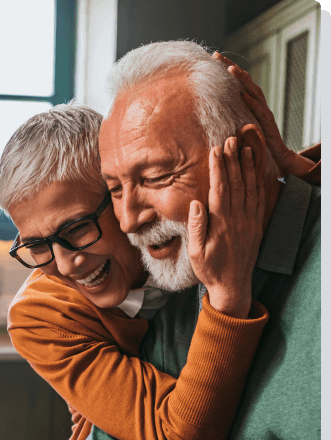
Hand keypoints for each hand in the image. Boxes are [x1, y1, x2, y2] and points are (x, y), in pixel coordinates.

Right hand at [188, 138, 264, 317]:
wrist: (232, 287)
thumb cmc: (210, 270)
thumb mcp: (195, 252)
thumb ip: (196, 226)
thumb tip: (196, 203)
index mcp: (221, 225)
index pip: (220, 190)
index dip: (219, 168)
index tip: (216, 150)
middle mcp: (237, 220)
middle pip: (236, 184)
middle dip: (233, 160)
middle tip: (230, 139)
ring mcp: (249, 222)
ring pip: (249, 188)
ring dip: (247, 167)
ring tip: (244, 147)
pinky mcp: (256, 226)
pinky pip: (259, 199)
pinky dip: (258, 182)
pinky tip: (255, 170)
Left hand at [212, 52, 314, 177]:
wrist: (277, 158)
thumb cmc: (257, 145)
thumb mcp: (240, 128)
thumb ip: (231, 119)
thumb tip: (211, 116)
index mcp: (250, 103)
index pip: (237, 82)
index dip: (225, 70)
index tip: (212, 58)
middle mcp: (257, 103)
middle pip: (244, 80)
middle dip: (230, 66)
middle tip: (216, 55)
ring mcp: (263, 111)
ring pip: (253, 91)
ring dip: (241, 79)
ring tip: (229, 69)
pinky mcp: (267, 123)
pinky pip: (259, 110)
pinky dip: (250, 101)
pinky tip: (242, 94)